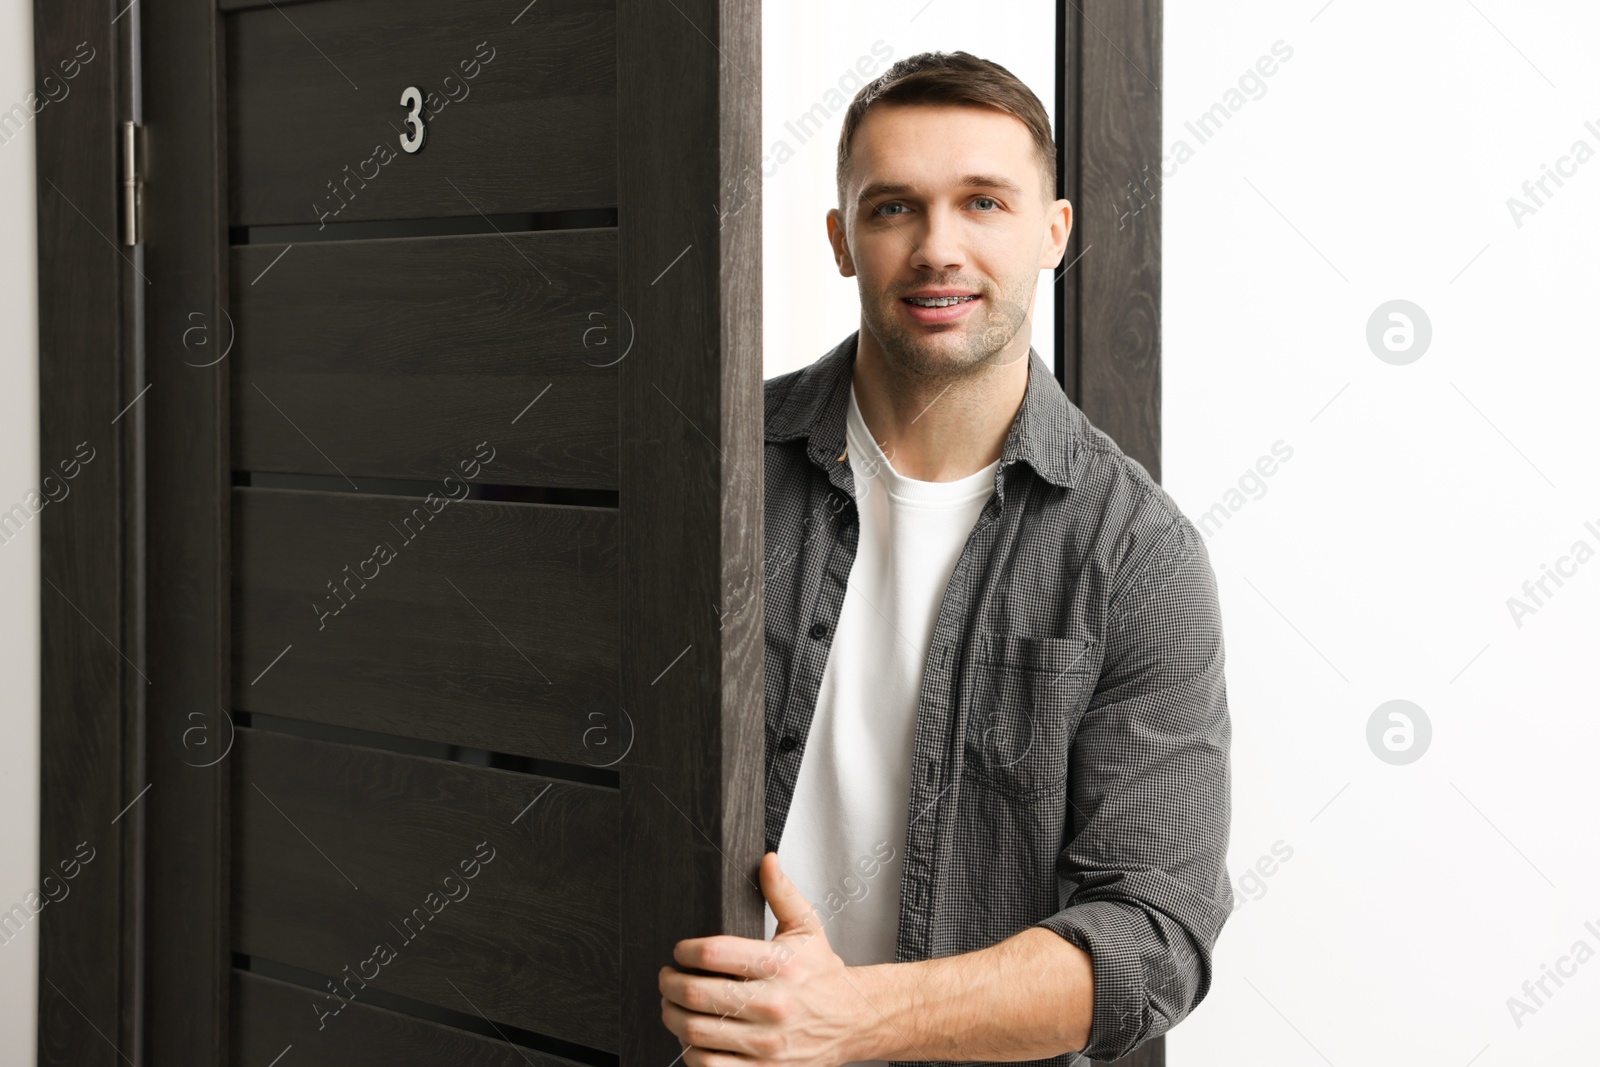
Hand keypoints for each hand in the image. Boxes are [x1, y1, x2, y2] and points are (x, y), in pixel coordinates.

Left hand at [658, 852, 867, 1066]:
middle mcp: (772, 1005)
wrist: (853, 1020)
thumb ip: (782, 893)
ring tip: (672, 1005)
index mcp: (779, 964)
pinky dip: (691, 1052)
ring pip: (696, 1032)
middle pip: (696, 994)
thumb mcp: (807, 927)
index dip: (685, 951)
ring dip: (673, 1016)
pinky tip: (693, 1037)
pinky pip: (710, 1066)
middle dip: (669, 984)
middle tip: (666, 978)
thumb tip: (766, 860)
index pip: (714, 953)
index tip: (680, 951)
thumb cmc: (823, 975)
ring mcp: (766, 1043)